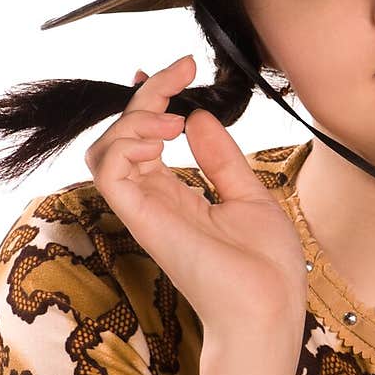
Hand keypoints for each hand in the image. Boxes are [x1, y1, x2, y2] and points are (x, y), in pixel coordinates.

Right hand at [84, 56, 306, 340]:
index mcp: (178, 195)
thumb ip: (220, 157)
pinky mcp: (142, 219)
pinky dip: (126, 142)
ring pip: (104, 150)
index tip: (185, 67)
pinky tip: (165, 135)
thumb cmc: (266, 266)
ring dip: (132, 118)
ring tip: (172, 117)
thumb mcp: (249, 195)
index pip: (147, 137)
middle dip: (147, 94)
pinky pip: (107, 172)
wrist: (270, 307)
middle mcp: (155, 200)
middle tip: (181, 72)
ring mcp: (146, 210)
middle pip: (123, 135)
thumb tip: (197, 115)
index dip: (156, 96)